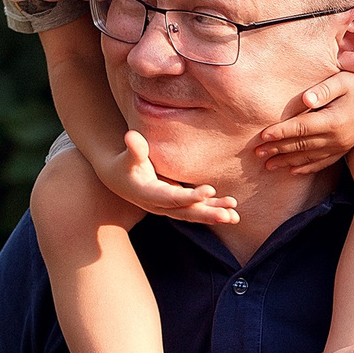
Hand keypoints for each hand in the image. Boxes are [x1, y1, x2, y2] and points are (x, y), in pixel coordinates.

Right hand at [93, 130, 238, 224]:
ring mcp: (170, 207)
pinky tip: (232, 210)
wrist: (119, 179)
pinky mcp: (178, 204)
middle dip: (208, 214)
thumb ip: (134, 148)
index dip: (190, 196)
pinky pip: (197, 209)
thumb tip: (131, 136)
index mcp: (148, 194)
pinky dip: (213, 209)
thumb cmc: (125, 163)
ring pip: (194, 214)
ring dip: (214, 214)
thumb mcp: (128, 156)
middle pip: (186, 212)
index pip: (172, 198)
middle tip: (228, 216)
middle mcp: (160, 206)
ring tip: (234, 216)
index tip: (210, 190)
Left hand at [252, 65, 353, 174]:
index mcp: (334, 120)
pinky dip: (307, 168)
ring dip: (287, 162)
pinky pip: (323, 163)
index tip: (262, 135)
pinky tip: (293, 171)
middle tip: (257, 154)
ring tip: (268, 166)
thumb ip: (322, 90)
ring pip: (309, 157)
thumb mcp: (340, 80)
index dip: (280, 132)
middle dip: (277, 149)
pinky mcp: (345, 149)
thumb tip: (305, 99)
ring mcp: (342, 146)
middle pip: (301, 145)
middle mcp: (337, 137)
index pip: (300, 128)